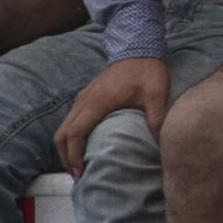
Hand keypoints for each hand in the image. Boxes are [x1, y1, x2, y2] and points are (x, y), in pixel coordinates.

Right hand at [56, 57, 166, 175]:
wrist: (139, 47)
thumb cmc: (148, 70)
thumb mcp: (157, 93)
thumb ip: (156, 117)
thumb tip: (159, 143)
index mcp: (98, 101)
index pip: (75, 132)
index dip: (74, 155)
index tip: (81, 171)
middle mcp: (84, 100)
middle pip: (62, 133)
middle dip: (66, 157)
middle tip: (78, 176)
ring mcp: (83, 98)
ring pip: (64, 127)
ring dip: (66, 148)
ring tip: (78, 167)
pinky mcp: (87, 96)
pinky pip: (71, 121)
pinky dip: (71, 137)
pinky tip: (83, 147)